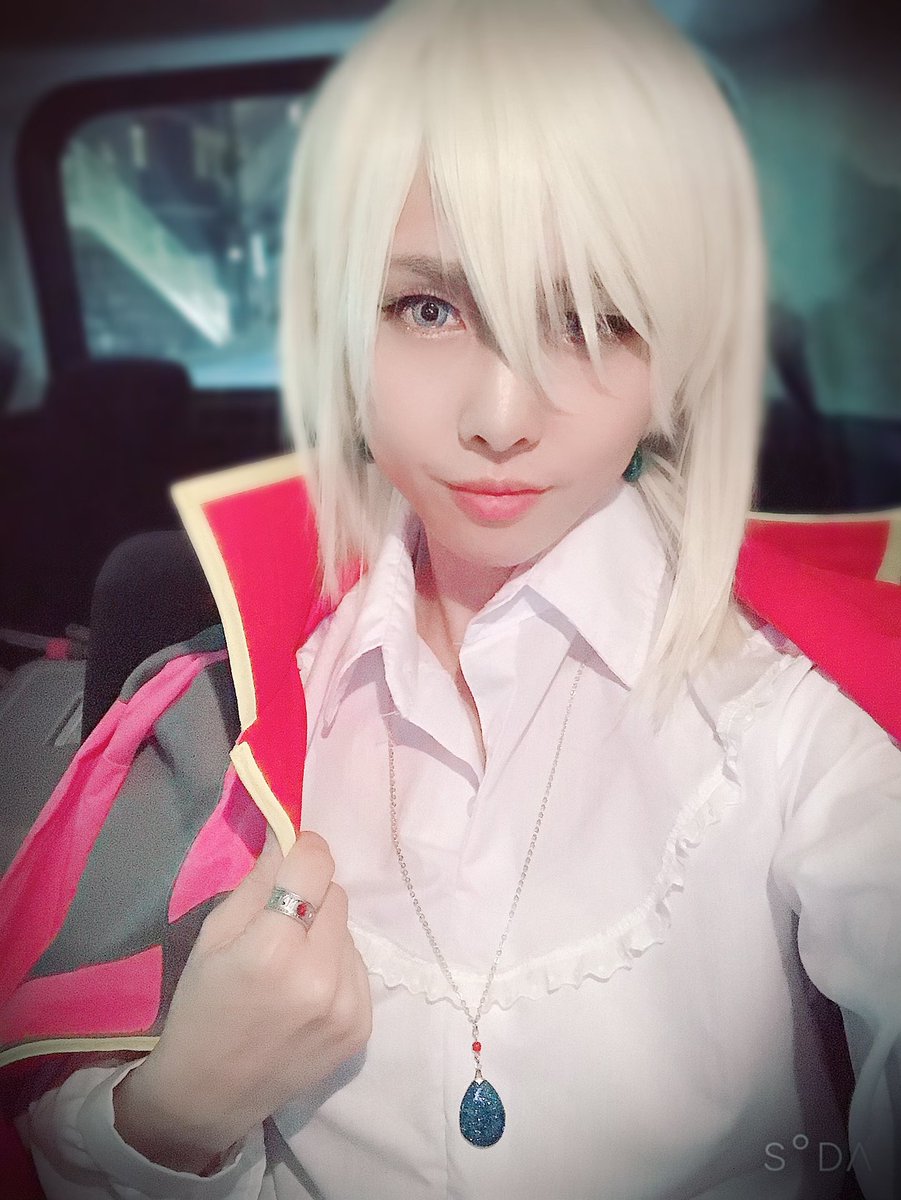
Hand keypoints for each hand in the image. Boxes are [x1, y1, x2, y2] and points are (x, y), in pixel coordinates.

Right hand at [114, 830, 371, 1172]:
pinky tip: (305, 992)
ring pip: (348, 930)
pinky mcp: (362, 1025)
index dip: (303, 852)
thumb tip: (290, 833)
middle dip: (310, 897)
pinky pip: (359, 966)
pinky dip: (336, 968)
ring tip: (290, 967)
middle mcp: (320, 975)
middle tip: (278, 924)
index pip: (316, 864)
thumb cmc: (202, 1005)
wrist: (209, 1094)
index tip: (290, 857)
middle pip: (335, 894)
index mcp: (274, 948)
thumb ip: (259, 881)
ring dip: (324, 934)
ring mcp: (348, 1004)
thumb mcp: (214, 934)